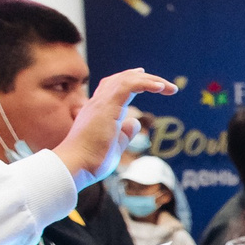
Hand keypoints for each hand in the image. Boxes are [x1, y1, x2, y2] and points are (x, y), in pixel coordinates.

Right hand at [53, 69, 176, 188]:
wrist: (75, 165)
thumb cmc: (91, 160)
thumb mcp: (115, 145)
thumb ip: (125, 133)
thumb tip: (136, 122)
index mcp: (97, 110)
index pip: (112, 87)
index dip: (129, 80)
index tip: (147, 79)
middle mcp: (97, 103)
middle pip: (120, 79)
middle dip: (143, 78)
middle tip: (165, 85)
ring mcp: (101, 103)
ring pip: (126, 80)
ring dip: (150, 81)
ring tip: (168, 87)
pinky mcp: (107, 106)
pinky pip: (128, 86)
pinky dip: (145, 84)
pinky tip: (160, 88)